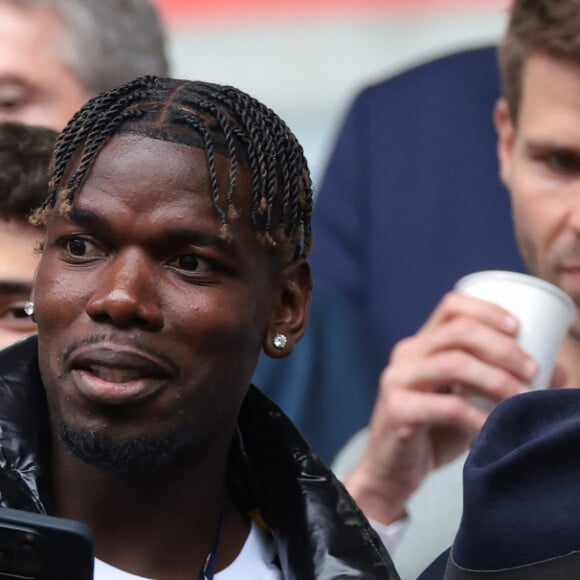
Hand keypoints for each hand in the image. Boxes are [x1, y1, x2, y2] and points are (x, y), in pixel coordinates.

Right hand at [344, 290, 546, 524]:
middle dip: (502, 347)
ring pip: (453, 363)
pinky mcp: (397, 409)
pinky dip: (479, 416)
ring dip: (497, 379)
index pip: (451, 306)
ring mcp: (397, 380)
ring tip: (521, 398)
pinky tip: (494, 428)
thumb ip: (500, 383)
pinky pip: (447, 407)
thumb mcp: (467, 401)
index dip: (487, 310)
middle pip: (458, 331)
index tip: (519, 328)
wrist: (393, 471)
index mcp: (421, 343)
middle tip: (532, 369)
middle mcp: (406, 354)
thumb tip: (557, 370)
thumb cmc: (434, 432)